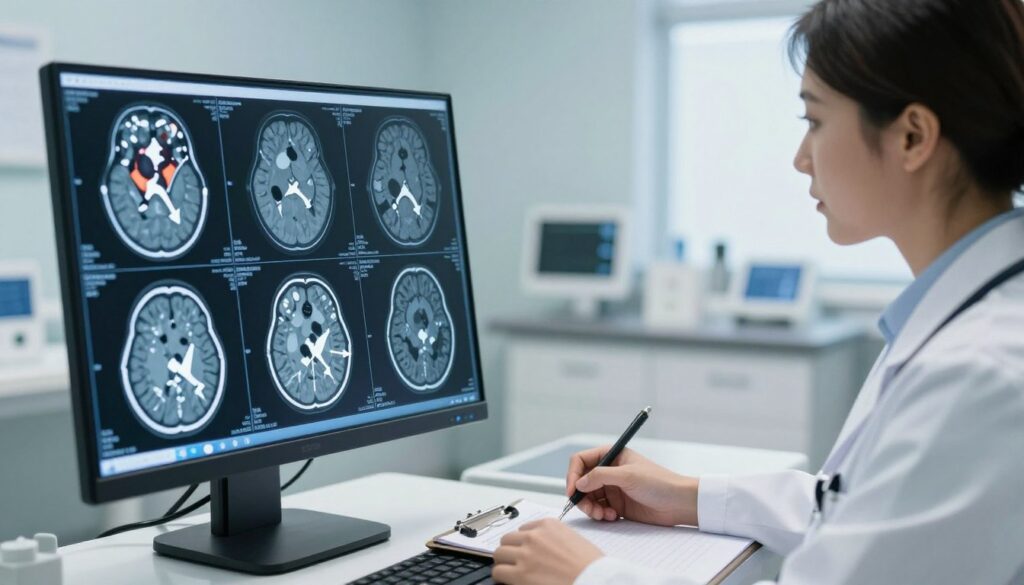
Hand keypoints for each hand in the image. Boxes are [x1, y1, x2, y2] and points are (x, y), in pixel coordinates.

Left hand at [491, 518, 602, 584]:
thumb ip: (554, 539)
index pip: (523, 529)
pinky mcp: (519, 574)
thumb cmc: (590, 566)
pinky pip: (498, 572)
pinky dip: (501, 577)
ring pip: (499, 554)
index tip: (524, 550)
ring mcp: (525, 554)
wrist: (595, 580)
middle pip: (507, 539)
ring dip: (504, 562)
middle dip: (511, 551)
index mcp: (548, 525)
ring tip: (510, 571)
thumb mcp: (573, 540)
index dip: (523, 542)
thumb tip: (542, 548)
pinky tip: (508, 581)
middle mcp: (534, 536)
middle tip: (515, 561)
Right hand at [566, 445, 698, 526]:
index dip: (573, 475)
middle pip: (581, 482)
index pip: (581, 461)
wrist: (679, 503)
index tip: (573, 491)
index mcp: (612, 455)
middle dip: (582, 497)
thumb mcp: (627, 476)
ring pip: (588, 498)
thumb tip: (578, 483)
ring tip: (604, 515)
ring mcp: (612, 488)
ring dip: (591, 508)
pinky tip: (613, 517)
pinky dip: (600, 515)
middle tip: (590, 509)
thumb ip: (600, 476)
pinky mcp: (617, 504)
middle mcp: (609, 471)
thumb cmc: (659, 483)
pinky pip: (598, 509)